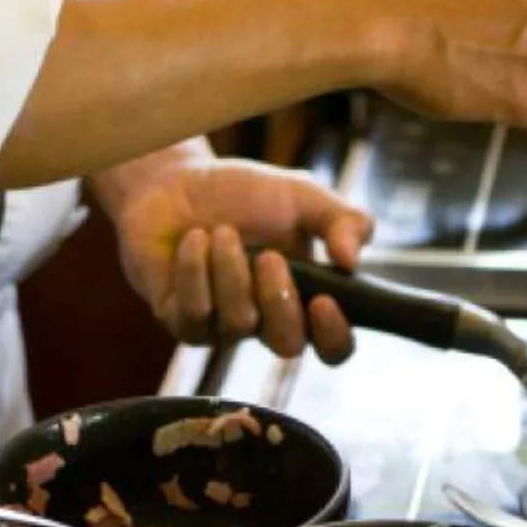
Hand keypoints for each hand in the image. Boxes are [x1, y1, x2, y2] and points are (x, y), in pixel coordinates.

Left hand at [106, 158, 372, 363]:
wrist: (175, 181)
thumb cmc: (241, 193)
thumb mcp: (302, 196)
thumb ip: (342, 220)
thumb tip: (352, 259)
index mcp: (304, 296)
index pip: (332, 345)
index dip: (334, 335)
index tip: (324, 300)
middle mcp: (266, 320)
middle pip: (288, 345)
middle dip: (279, 300)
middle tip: (268, 256)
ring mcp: (223, 326)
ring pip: (238, 324)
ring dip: (231, 270)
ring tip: (221, 231)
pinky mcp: (182, 321)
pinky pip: (194, 314)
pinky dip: (195, 269)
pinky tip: (193, 240)